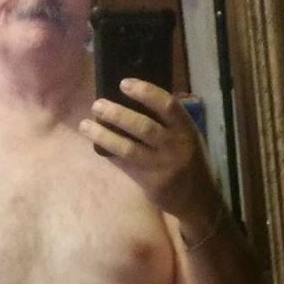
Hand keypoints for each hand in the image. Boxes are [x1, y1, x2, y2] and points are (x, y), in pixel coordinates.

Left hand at [79, 79, 214, 219]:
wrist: (197, 199)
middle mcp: (175, 146)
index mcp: (186, 129)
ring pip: (128, 148)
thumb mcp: (188, 138)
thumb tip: (130, 102)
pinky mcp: (150, 183)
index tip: (123, 84)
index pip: (167, 105)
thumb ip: (168, 123)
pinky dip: (110, 154)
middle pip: (143, 126)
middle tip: (97, 105)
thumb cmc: (189, 161)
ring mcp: (162, 167)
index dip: (145, 92)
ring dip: (104, 135)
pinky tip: (97, 145)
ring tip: (85, 125)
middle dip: (117, 114)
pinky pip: (125, 165)